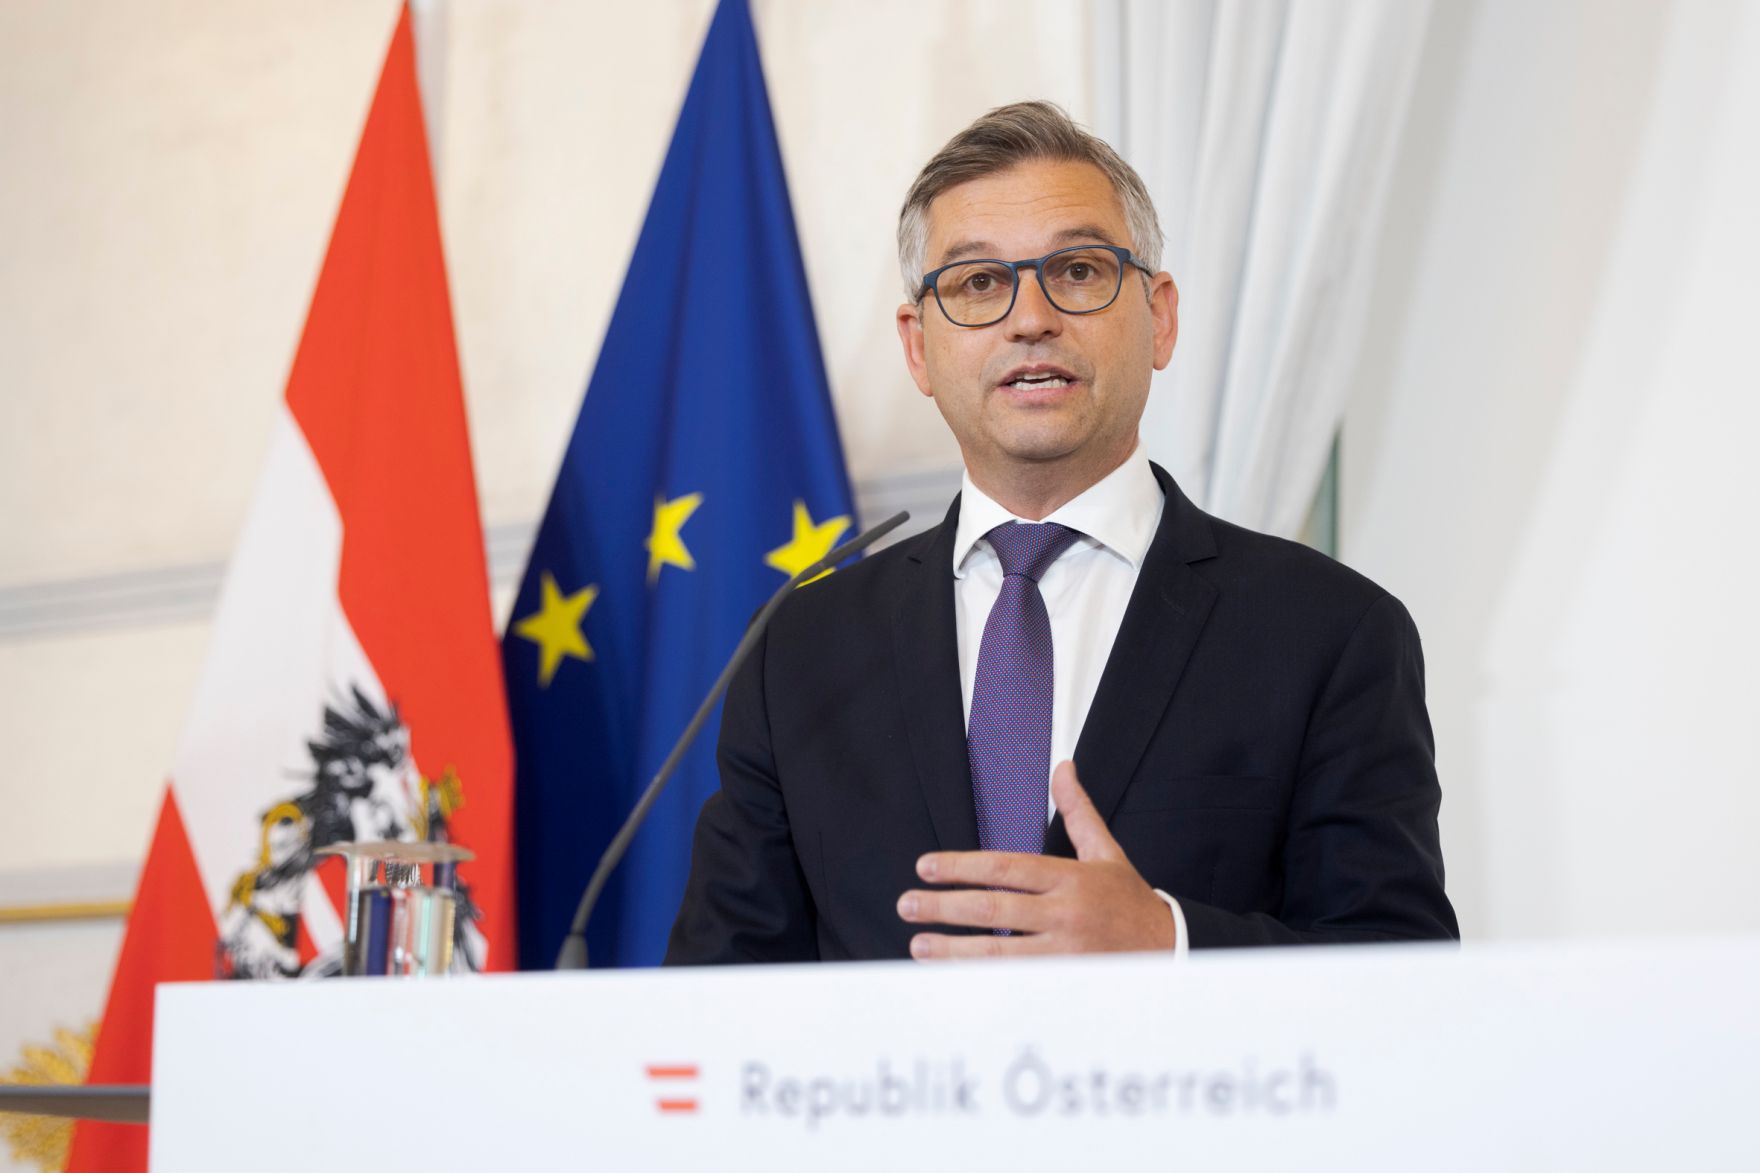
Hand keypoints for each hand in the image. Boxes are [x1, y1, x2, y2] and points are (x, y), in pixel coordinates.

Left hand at [897, 761, 1175, 958]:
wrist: (1172, 951)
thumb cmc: (1130, 901)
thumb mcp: (1107, 852)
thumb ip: (1077, 812)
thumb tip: (1063, 767)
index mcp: (1071, 878)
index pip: (1005, 868)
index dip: (960, 867)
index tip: (925, 868)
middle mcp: (1066, 914)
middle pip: (994, 909)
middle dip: (944, 907)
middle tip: (906, 904)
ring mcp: (1067, 953)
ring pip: (999, 952)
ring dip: (953, 950)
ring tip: (918, 944)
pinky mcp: (1067, 983)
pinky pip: (1015, 983)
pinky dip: (981, 982)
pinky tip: (952, 979)